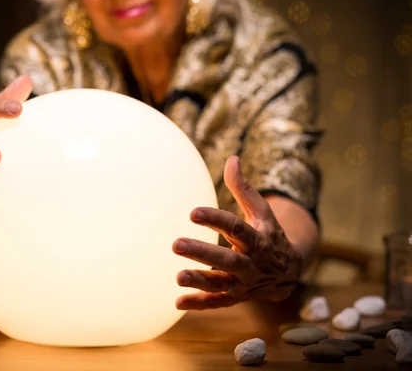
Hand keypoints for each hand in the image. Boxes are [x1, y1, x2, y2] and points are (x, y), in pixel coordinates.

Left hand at [172, 155, 302, 309]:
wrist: (288, 273)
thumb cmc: (269, 235)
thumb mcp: (262, 212)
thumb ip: (244, 189)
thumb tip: (231, 159)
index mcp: (258, 239)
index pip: (236, 228)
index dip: (215, 220)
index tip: (192, 212)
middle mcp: (251, 264)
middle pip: (227, 260)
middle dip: (202, 253)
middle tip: (175, 244)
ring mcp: (243, 284)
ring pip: (221, 284)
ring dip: (200, 281)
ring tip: (178, 276)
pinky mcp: (235, 297)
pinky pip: (217, 303)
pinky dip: (199, 304)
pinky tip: (178, 302)